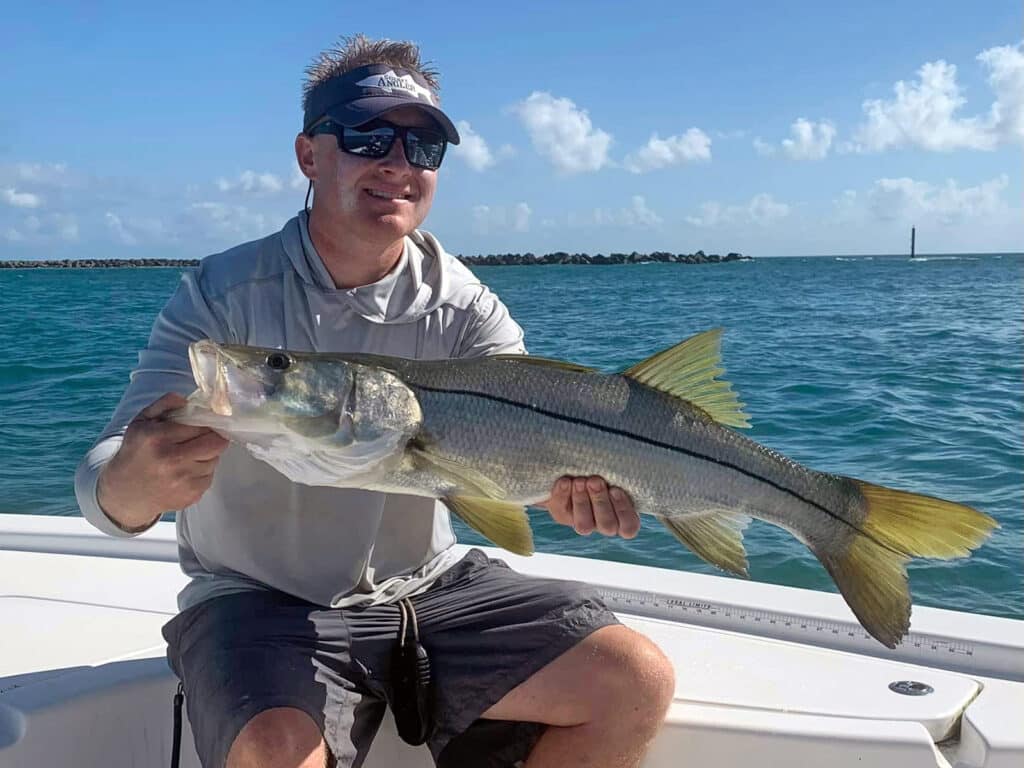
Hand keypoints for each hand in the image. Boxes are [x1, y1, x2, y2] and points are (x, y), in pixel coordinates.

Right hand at [97, 393, 229, 529]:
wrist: (124, 492)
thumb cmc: (136, 452)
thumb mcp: (141, 422)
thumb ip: (164, 405)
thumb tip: (187, 400)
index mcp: (157, 438)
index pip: (200, 425)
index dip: (205, 423)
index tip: (203, 424)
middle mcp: (170, 460)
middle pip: (216, 444)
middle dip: (213, 438)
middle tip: (204, 438)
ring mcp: (182, 481)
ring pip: (214, 460)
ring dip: (207, 456)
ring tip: (189, 456)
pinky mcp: (191, 495)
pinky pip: (209, 477)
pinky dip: (203, 472)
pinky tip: (186, 471)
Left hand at [539, 476, 639, 537]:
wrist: (575, 466)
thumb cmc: (604, 467)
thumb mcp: (615, 468)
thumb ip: (620, 471)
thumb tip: (629, 462)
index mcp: (622, 516)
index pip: (629, 527)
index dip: (623, 511)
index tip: (615, 490)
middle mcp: (603, 524)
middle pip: (607, 526)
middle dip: (600, 501)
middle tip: (595, 481)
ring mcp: (583, 522)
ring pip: (584, 525)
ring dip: (582, 502)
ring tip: (580, 481)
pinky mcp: (562, 515)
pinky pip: (562, 511)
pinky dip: (563, 495)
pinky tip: (565, 481)